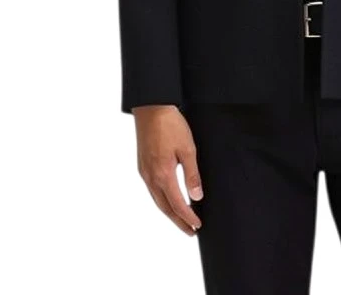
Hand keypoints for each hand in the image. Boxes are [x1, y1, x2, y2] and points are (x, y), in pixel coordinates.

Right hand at [133, 105, 203, 235]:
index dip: (188, 217)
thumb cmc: (170, 125)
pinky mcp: (142, 165)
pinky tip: (167, 199)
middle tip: (190, 231)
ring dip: (169, 212)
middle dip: (178, 221)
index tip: (197, 226)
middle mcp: (151, 177)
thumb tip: (197, 196)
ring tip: (181, 219)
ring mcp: (144, 172)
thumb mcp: (188, 148)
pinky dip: (161, 200)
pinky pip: (151, 190)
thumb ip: (192, 174)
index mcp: (163, 175)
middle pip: (165, 208)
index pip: (178, 205)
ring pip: (157, 200)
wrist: (151, 108)